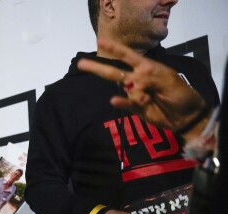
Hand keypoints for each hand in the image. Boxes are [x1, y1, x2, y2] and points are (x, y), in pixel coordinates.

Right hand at [77, 38, 209, 133]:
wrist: (187, 117)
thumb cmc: (182, 94)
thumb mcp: (169, 81)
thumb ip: (149, 78)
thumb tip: (131, 83)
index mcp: (148, 68)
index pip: (128, 57)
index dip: (115, 49)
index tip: (100, 42)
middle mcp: (139, 79)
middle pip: (116, 72)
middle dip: (99, 68)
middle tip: (81, 64)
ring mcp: (136, 95)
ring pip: (124, 90)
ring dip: (132, 94)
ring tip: (147, 100)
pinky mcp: (136, 109)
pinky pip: (125, 104)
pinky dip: (121, 102)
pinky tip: (115, 101)